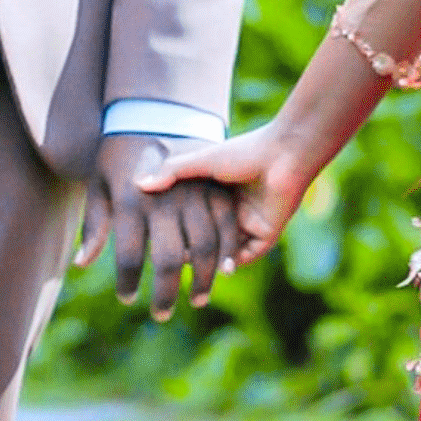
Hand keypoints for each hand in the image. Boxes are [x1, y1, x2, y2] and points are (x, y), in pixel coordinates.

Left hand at [77, 133, 239, 320]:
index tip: (126, 298)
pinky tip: (223, 271)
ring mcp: (192, 194)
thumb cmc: (116, 156)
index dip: (127, 283)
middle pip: (169, 260)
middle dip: (165, 294)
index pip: (128, 257)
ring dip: (202, 280)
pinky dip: (228, 252)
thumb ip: (93, 227)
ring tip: (197, 300)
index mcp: (129, 202)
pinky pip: (226, 227)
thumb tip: (83, 264)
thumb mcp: (97, 186)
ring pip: (203, 248)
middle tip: (161, 315)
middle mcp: (163, 201)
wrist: (152, 113)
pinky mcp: (214, 188)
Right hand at [137, 120, 314, 271]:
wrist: (283, 155)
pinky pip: (244, 256)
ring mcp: (248, 226)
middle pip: (205, 241)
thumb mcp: (200, 161)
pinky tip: (213, 266)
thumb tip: (137, 184)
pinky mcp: (264, 236)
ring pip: (223, 253)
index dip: (173, 232)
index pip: (190, 221)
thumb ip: (172, 172)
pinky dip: (229, 263)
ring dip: (207, 263)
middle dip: (188, 253)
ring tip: (185, 268)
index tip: (152, 240)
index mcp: (216, 195)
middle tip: (166, 262)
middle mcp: (232, 213)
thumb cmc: (244, 153)